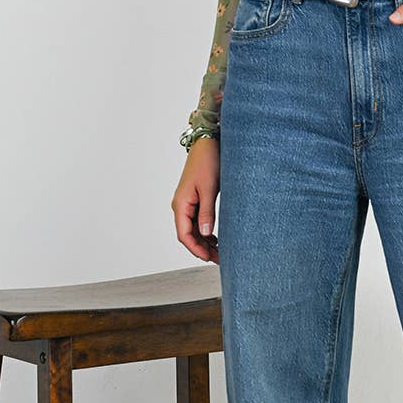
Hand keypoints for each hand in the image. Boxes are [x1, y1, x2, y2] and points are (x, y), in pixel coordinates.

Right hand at [171, 137, 219, 262]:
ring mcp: (188, 203)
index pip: (184, 235)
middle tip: (220, 259)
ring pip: (194, 230)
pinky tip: (217, 239)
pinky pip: (198, 221)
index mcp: (181, 204)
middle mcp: (181, 206)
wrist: (208, 143)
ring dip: (205, 242)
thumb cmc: (208, 162)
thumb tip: (206, 234)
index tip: (209, 258)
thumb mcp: (209, 188)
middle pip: (188, 235)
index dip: (196, 249)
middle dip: (202, 249)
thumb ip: (206, 212)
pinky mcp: (195, 200)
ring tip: (221, 252)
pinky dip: (206, 232)